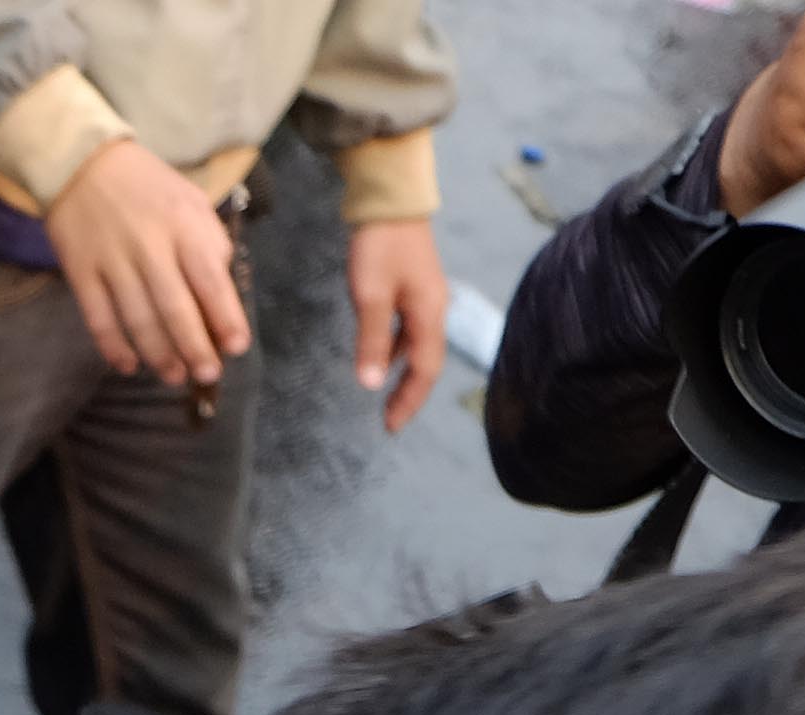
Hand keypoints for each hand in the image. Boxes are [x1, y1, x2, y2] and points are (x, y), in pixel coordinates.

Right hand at [43, 138, 248, 391]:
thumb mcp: (190, 200)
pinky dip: (114, 348)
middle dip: (194, 348)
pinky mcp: (81, 273)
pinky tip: (129, 365)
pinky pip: (99, 319)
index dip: (225, 318)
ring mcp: (112, 261)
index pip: (209, 280)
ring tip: (173, 376)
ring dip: (158, 355)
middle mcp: (149, 246)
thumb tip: (220, 292)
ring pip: (137, 320)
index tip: (235, 347)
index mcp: (183, 225)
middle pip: (174, 309)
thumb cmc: (146, 186)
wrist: (82, 163)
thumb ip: (209, 243)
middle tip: (206, 375)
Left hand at [349, 215, 449, 431]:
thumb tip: (370, 384)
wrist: (391, 200)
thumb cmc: (380, 246)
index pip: (425, 370)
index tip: (391, 425)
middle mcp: (434, 308)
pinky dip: (396, 348)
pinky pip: (409, 329)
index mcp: (429, 314)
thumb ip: (372, 340)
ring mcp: (425, 297)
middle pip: (426, 362)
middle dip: (409, 392)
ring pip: (417, 346)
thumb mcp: (370, 296)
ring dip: (402, 372)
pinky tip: (381, 356)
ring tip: (384, 394)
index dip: (409, 400)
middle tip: (389, 419)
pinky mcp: (413, 287)